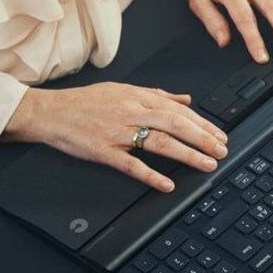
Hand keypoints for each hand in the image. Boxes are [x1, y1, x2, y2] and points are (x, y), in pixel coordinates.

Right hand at [3, 82, 228, 191]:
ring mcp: (118, 132)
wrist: (50, 112)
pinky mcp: (103, 151)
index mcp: (138, 97)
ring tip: (207, 164)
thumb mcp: (124, 89)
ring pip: (159, 142)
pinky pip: (131, 164)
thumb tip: (185, 99)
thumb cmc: (86, 101)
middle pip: (175, 124)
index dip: (203, 123)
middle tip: (221, 150)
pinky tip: (167, 184)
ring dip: (187, 154)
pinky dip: (150, 174)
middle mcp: (132, 112)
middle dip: (203, 138)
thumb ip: (157, 95)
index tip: (220, 135)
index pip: (179, 110)